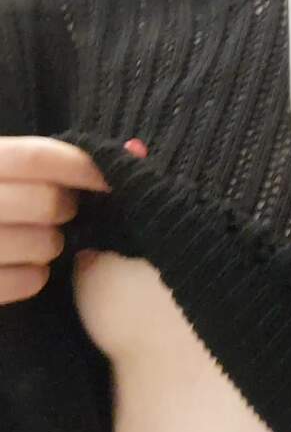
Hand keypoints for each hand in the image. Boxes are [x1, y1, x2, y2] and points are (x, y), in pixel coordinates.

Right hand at [0, 137, 106, 304]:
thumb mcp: (8, 168)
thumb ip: (65, 159)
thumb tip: (136, 150)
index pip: (36, 156)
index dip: (83, 166)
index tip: (111, 180)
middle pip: (49, 202)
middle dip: (65, 208)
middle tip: (56, 211)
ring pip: (46, 243)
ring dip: (51, 243)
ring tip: (30, 238)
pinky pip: (31, 281)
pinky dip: (35, 275)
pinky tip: (18, 264)